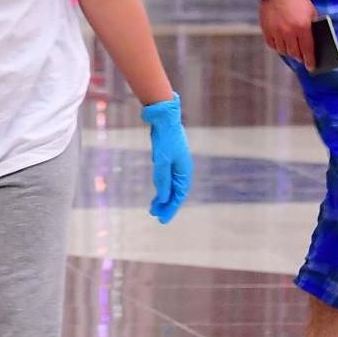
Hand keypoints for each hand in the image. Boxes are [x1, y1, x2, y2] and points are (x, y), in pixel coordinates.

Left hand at [139, 96, 191, 223]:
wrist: (164, 117)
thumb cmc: (165, 138)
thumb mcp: (161, 160)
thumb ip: (162, 179)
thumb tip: (164, 198)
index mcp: (184, 170)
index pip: (179, 194)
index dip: (171, 207)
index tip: (161, 219)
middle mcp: (182, 168)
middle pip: (176, 191)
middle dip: (166, 205)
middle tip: (155, 216)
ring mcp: (176, 163)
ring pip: (171, 185)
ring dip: (163, 197)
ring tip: (153, 208)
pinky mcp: (168, 158)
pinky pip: (166, 177)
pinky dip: (162, 186)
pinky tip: (157, 191)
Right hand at [259, 0, 317, 68]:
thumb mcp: (311, 11)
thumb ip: (312, 27)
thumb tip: (312, 42)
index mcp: (302, 27)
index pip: (307, 50)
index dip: (310, 60)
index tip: (312, 67)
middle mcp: (288, 32)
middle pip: (294, 52)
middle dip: (300, 57)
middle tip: (303, 58)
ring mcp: (276, 31)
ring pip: (283, 50)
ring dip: (289, 52)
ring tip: (292, 49)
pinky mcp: (266, 29)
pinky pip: (272, 44)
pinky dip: (278, 46)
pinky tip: (282, 43)